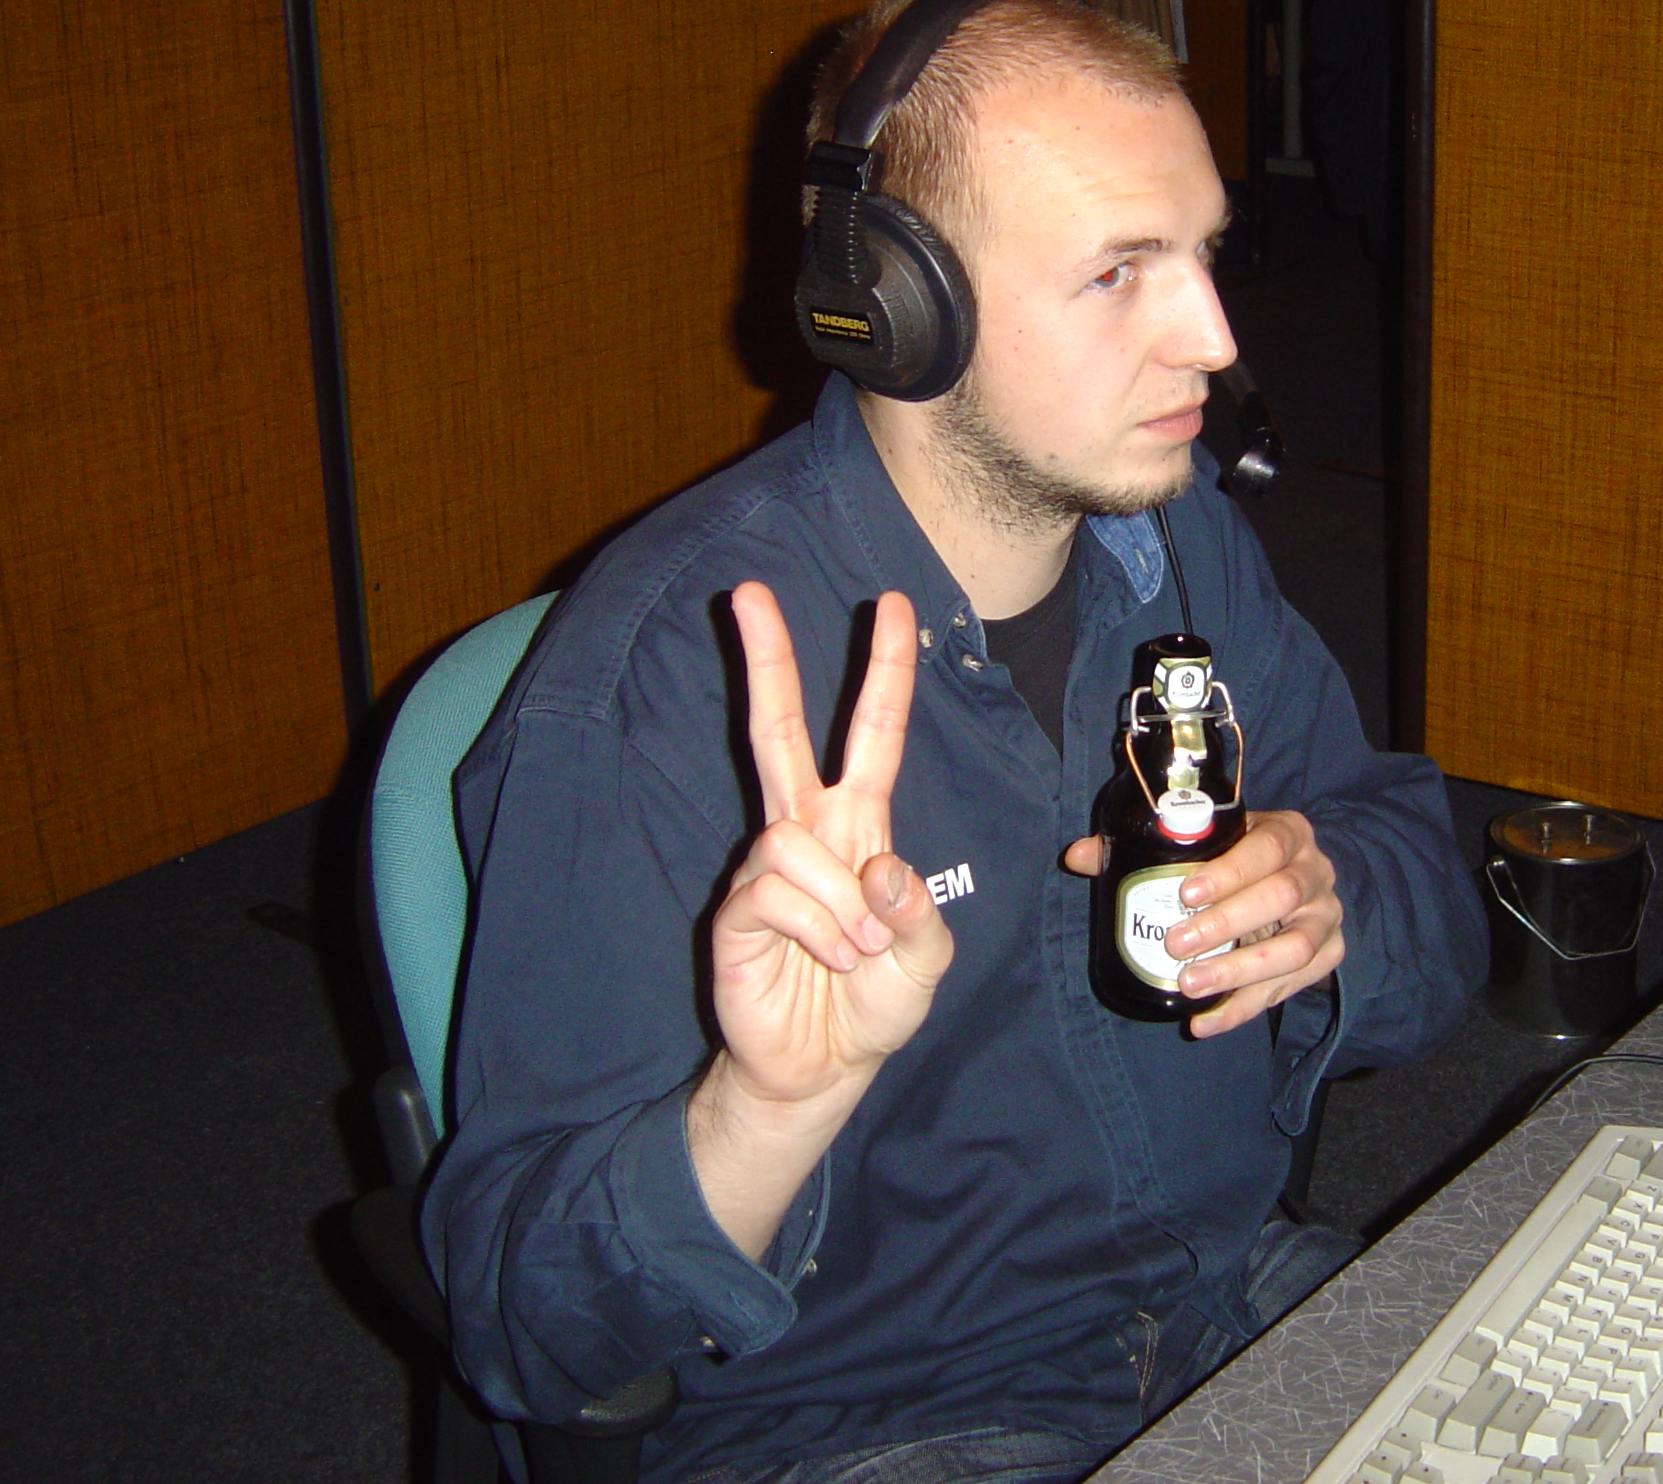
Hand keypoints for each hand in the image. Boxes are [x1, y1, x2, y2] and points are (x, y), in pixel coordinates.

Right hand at [709, 583, 954, 1109]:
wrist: (823, 1072)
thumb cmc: (873, 1003)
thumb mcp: (925, 958)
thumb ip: (916, 910)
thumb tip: (877, 867)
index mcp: (859, 826)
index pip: (873, 733)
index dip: (883, 670)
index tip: (888, 604)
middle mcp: (807, 832)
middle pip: (777, 730)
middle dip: (766, 659)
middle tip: (747, 590)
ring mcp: (765, 868)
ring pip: (793, 839)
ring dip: (841, 906)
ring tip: (853, 953)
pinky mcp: (736, 910)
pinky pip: (775, 891)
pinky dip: (817, 929)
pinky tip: (824, 959)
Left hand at [1061, 809, 1343, 1038]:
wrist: (1294, 885)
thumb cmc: (1237, 859)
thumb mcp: (1203, 845)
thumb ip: (1143, 846)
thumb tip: (1079, 856)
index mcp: (1287, 833)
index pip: (1266, 847)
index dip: (1229, 871)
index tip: (1184, 893)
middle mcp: (1316, 871)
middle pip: (1281, 896)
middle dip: (1226, 923)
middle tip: (1175, 944)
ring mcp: (1326, 916)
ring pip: (1295, 948)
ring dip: (1239, 971)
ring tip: (1190, 986)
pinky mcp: (1328, 955)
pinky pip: (1292, 987)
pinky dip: (1245, 1008)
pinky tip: (1205, 1022)